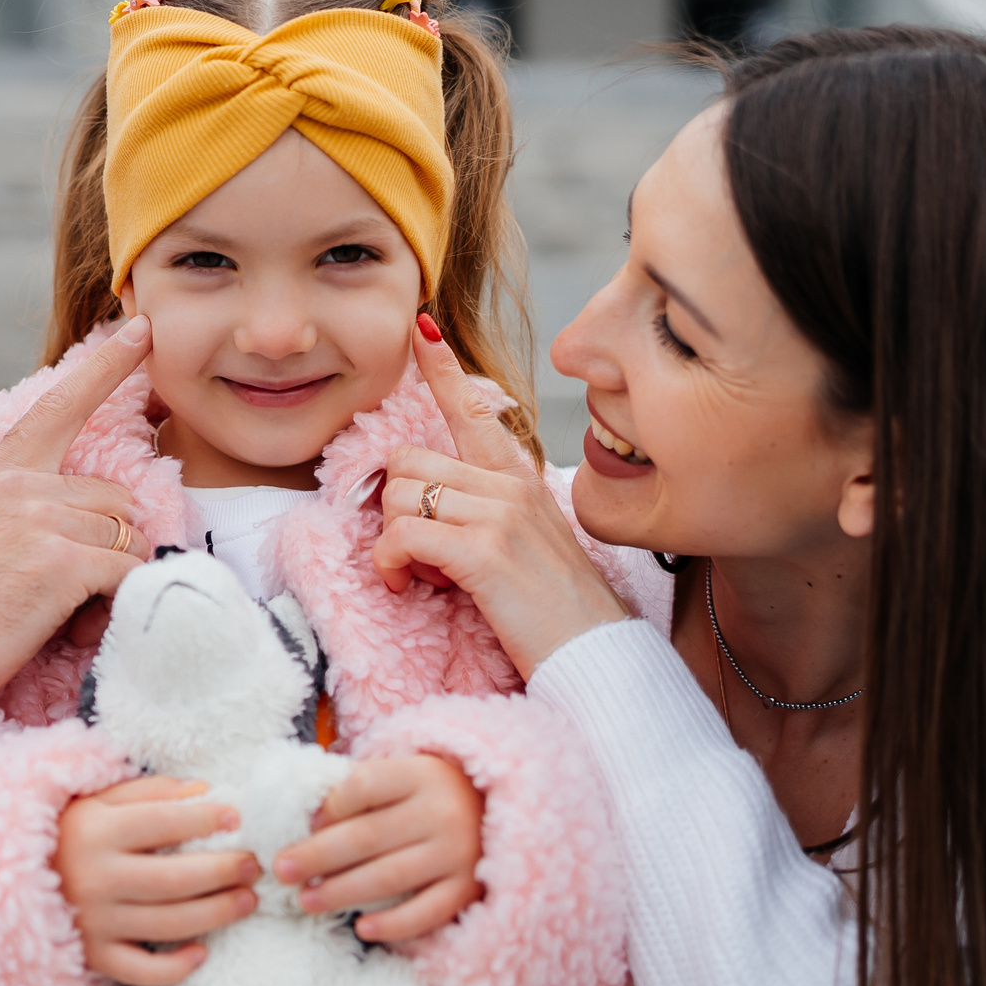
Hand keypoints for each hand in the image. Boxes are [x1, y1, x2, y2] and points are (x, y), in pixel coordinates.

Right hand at [0, 319, 154, 688]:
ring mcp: (40, 519)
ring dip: (112, 578)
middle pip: (113, 498)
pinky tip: (79, 626)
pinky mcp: (61, 563)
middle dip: (108, 544)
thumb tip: (65, 519)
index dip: (108, 367)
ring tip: (65, 613)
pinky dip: (119, 604)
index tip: (142, 330)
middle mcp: (19, 484)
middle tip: (69, 592)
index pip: (60, 407)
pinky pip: (128, 573)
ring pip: (126, 536)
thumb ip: (10, 511)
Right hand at [54, 777, 259, 985]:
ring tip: (247, 900)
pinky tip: (203, 951)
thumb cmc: (61, 835)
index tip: (237, 818)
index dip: (206, 820)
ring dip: (216, 913)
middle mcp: (94, 879)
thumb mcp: (94, 801)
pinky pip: (142, 971)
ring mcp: (93, 924)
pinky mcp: (93, 959)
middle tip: (254, 865)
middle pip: (174, 879)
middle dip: (223, 871)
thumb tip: (204, 792)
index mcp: (93, 831)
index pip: (163, 823)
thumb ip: (148, 792)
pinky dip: (176, 968)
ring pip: (169, 924)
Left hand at [273, 755, 483, 942]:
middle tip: (281, 870)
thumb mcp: (404, 775)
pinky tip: (362, 928)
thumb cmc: (431, 795)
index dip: (328, 807)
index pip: (363, 787)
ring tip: (305, 901)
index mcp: (420, 775)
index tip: (305, 826)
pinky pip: (425, 912)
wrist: (499, 811)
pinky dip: (393, 924)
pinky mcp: (466, 889)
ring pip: (388, 877)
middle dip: (317, 856)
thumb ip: (363, 790)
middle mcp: (441, 812)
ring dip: (341, 892)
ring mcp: (457, 853)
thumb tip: (309, 823)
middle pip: (367, 836)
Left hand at [371, 322, 629, 677]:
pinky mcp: (482, 552)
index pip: (476, 411)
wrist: (595, 654)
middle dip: (396, 508)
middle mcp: (509, 486)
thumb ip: (490, 511)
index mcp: (520, 479)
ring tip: (426, 575)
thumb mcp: (529, 541)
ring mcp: (498, 515)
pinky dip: (389, 564)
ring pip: (398, 496)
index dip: (444, 369)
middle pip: (408, 461)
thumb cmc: (557, 610)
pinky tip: (408, 586)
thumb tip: (433, 505)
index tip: (423, 330)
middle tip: (421, 554)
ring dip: (393, 541)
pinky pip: (400, 536)